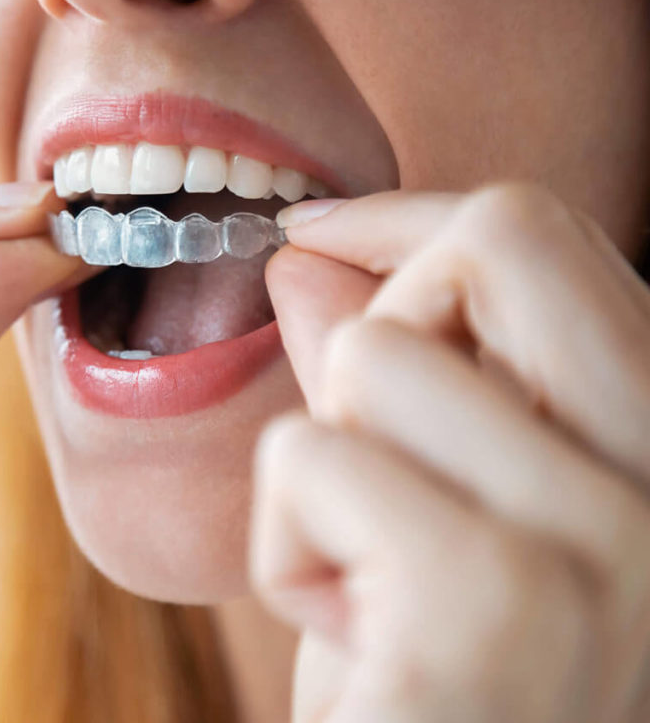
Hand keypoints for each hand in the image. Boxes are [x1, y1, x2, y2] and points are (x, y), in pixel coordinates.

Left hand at [252, 183, 649, 721]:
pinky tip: (352, 640)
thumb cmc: (428, 685)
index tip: (319, 234)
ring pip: (372, 361)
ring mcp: (610, 545)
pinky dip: (288, 544)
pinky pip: (310, 459)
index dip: (411, 223)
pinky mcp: (492, 603)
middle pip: (498, 241)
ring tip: (371, 584)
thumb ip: (388, 376)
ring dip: (325, 472)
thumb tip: (309, 253)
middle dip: (386, 316)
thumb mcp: (421, 510)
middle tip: (368, 441)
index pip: (546, 238)